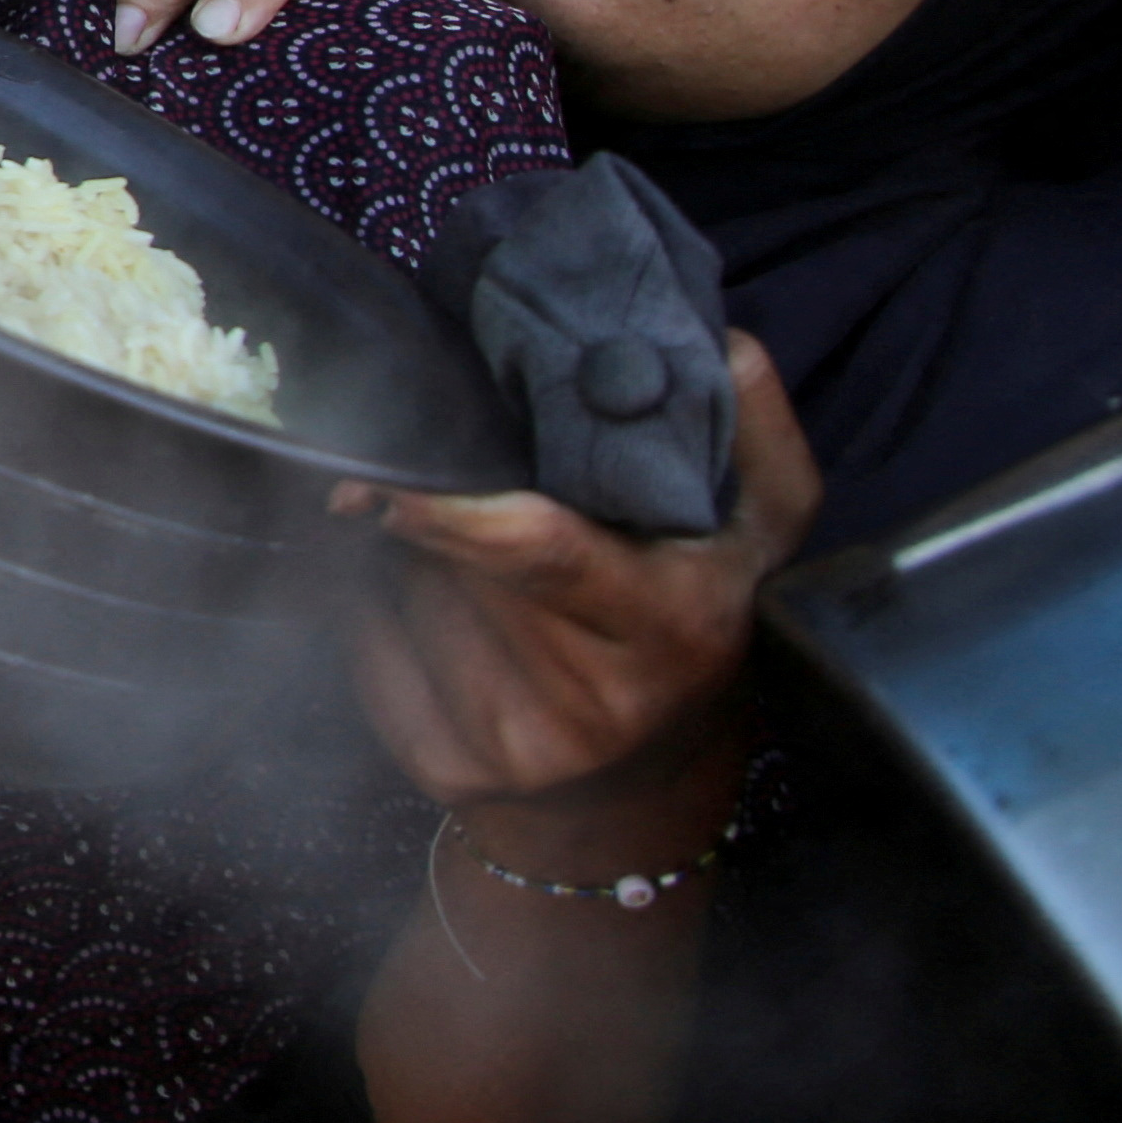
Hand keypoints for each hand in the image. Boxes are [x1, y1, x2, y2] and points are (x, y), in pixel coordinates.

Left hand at [337, 334, 820, 823]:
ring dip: (401, 553)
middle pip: (452, 562)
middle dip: (426, 509)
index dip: (452, 507)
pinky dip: (370, 604)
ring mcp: (514, 746)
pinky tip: (418, 603)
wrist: (644, 781)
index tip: (384, 475)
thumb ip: (748, 427)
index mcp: (670, 624)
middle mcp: (592, 702)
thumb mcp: (758, 528)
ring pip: (400, 594)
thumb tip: (721, 341)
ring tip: (453, 553)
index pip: (537, 549)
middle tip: (432, 478)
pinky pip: (363, 644)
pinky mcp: (445, 769)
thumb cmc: (691, 613)